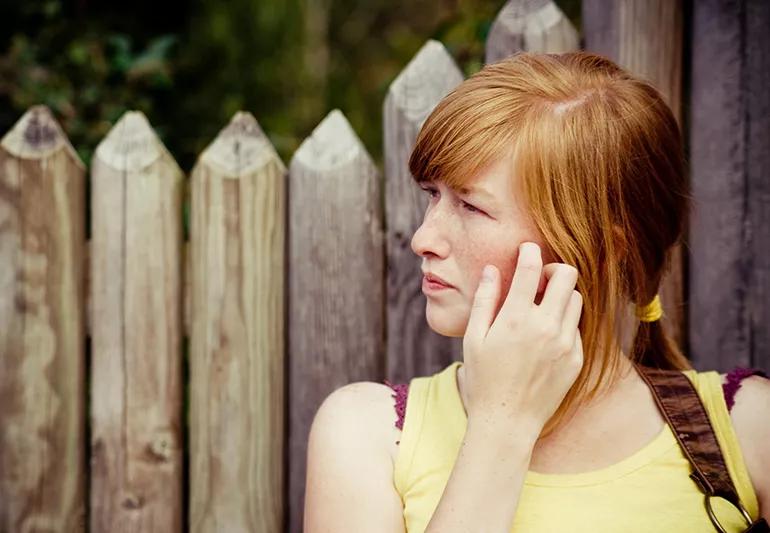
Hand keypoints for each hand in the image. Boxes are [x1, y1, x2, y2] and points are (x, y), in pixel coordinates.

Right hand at [462, 242, 583, 438]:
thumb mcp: (474, 337)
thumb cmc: (484, 378)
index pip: (531, 267)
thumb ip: (485, 300)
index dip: (529, 251)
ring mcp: (565, 343)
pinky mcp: (576, 358)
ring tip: (542, 308)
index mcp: (516, 318)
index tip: (526, 250)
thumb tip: (492, 269)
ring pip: (576, 299)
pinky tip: (545, 337)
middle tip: (539, 279)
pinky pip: (576, 327)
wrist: (508, 421)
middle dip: (553, 269)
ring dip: (560, 295)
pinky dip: (563, 323)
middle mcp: (546, 327)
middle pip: (566, 275)